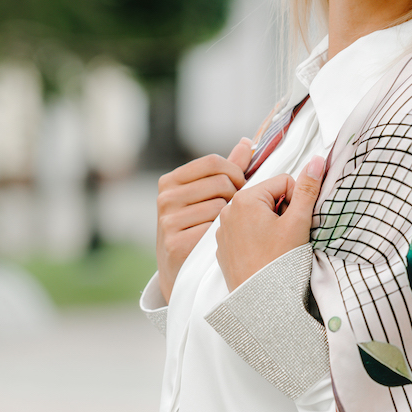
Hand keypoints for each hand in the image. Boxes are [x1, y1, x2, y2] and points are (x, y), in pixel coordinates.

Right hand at [156, 138, 252, 301]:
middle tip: (237, 210)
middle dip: (236, 195)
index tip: (241, 185)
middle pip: (220, 183)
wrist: (178, 268)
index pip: (213, 162)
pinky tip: (219, 240)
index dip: (235, 172)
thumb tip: (246, 142)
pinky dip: (223, 235)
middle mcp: (165, 198)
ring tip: (228, 225)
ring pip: (220, 207)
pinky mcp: (176, 244)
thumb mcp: (206, 195)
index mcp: (170, 180)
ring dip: (231, 217)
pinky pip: (215, 230)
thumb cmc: (198, 225)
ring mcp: (168, 222)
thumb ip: (227, 169)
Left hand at [216, 154, 324, 292]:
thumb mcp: (298, 222)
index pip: (283, 182)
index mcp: (245, 198)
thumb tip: (317, 160)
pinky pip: (245, 232)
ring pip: (257, 215)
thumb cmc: (278, 263)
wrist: (260, 304)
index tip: (295, 223)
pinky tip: (263, 255)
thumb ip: (308, 188)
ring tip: (275, 247)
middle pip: (268, 197)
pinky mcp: (223, 247)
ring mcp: (223, 229)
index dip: (296, 201)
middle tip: (286, 236)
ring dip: (270, 225)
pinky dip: (257, 239)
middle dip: (282, 212)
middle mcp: (228, 210)